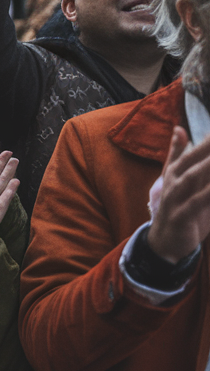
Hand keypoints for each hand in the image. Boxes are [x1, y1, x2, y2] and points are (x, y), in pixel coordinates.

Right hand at [148, 127, 209, 262]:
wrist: (165, 242)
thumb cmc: (178, 207)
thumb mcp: (179, 180)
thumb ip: (179, 154)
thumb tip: (180, 129)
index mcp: (174, 172)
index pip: (191, 152)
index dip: (205, 142)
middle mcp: (173, 182)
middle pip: (191, 161)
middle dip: (206, 149)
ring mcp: (174, 198)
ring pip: (192, 177)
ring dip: (205, 166)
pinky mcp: (180, 215)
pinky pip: (196, 202)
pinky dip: (207, 194)